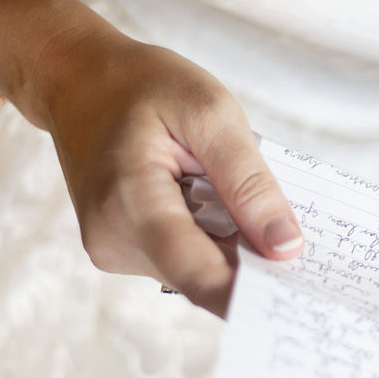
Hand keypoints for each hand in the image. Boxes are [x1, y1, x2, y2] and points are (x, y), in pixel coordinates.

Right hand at [40, 23, 302, 315]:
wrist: (79, 81)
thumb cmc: (143, 86)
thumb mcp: (210, 113)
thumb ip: (249, 182)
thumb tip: (286, 247)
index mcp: (131, 202)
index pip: (200, 275)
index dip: (253, 294)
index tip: (299, 296)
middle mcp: (114, 239)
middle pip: (204, 277)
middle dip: (252, 263)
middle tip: (293, 235)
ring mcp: (113, 249)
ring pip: (197, 269)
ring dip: (230, 244)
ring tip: (231, 191)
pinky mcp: (121, 249)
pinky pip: (182, 257)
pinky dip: (209, 237)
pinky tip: (211, 200)